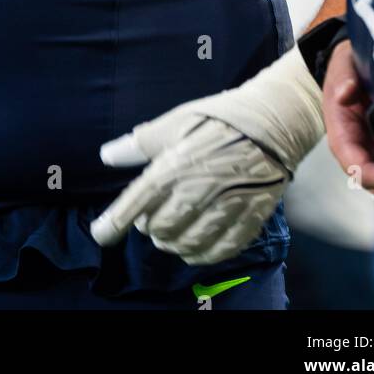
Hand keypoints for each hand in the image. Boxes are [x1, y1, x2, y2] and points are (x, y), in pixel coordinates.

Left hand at [89, 44, 324, 265]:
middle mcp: (197, 192)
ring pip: (187, 244)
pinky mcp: (249, 220)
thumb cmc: (220, 118)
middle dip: (149, 227)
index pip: (136, 202)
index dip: (114, 223)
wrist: (273, 122)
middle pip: (160, 229)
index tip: (100, 235)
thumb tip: (107, 154)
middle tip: (151, 217)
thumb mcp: (176, 121)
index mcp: (175, 166)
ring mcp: (225, 209)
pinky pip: (219, 251)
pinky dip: (202, 254)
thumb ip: (141, 143)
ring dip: (173, 243)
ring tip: (171, 232)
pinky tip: (196, 246)